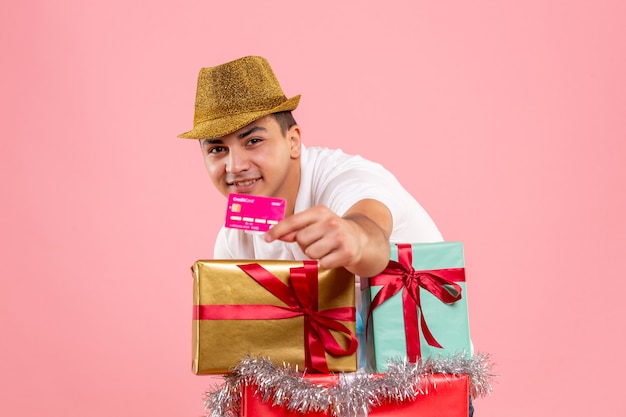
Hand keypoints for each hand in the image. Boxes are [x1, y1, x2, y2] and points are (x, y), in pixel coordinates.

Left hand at [264, 200, 391, 275]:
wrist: (362, 239)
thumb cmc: (333, 231)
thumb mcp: (316, 224)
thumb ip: (296, 228)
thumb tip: (276, 234)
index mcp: (320, 211)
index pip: (293, 221)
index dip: (278, 230)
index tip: (266, 237)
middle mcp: (330, 222)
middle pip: (301, 240)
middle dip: (305, 244)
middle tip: (318, 242)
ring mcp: (339, 237)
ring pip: (310, 253)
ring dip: (315, 254)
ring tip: (326, 249)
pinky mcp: (346, 252)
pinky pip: (322, 263)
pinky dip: (326, 263)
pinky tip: (334, 256)